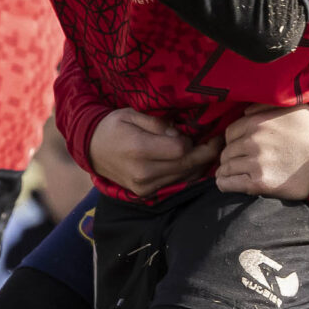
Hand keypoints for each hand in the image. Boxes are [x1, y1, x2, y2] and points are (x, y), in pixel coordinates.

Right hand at [88, 108, 222, 197]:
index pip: (180, 149)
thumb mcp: (132, 114)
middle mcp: (143, 173)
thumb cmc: (112, 126)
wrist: (91, 149)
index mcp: (139, 150)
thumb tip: (181, 135)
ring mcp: (145, 187)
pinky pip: (175, 183)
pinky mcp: (146, 193)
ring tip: (207, 150)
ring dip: (199, 165)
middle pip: (186, 165)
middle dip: (205, 153)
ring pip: (184, 177)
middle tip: (217, 141)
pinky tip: (192, 161)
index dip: (190, 140)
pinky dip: (187, 173)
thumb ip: (159, 125)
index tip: (189, 132)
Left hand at [215, 104, 308, 200]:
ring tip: (233, 174)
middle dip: (231, 156)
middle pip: (227, 150)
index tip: (241, 147)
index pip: (230, 132)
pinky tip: (227, 184)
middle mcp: (253, 140)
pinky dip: (224, 184)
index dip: (234, 140)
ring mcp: (255, 162)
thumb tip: (244, 111)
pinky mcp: (260, 183)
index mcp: (258, 122)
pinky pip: (229, 183)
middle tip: (240, 162)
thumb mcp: (295, 109)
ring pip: (226, 167)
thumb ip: (266, 106)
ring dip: (227, 171)